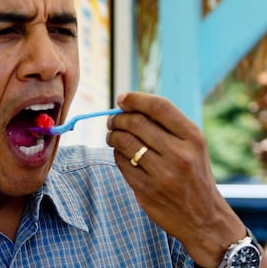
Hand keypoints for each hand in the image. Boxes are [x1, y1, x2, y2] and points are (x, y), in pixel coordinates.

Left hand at [106, 92, 258, 266]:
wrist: (204, 218)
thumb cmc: (193, 173)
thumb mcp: (193, 146)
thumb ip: (167, 125)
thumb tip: (128, 105)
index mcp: (193, 138)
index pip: (159, 107)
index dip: (135, 99)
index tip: (121, 98)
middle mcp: (180, 154)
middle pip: (136, 123)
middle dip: (118, 118)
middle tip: (113, 120)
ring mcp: (163, 174)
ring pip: (124, 142)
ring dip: (112, 135)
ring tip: (112, 135)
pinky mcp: (147, 190)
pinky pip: (121, 162)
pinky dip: (116, 154)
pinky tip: (120, 154)